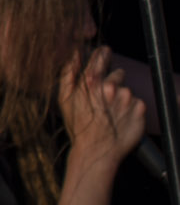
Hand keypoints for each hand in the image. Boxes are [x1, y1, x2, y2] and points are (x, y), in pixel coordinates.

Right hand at [62, 45, 148, 163]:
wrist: (97, 152)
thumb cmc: (78, 126)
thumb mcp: (64, 98)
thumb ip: (69, 72)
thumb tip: (74, 53)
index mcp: (91, 81)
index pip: (101, 57)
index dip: (102, 54)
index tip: (104, 53)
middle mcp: (111, 87)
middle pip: (117, 74)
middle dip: (112, 82)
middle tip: (103, 99)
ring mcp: (127, 98)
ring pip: (127, 90)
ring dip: (121, 97)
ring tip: (111, 112)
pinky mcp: (140, 110)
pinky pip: (137, 102)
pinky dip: (131, 108)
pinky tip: (120, 118)